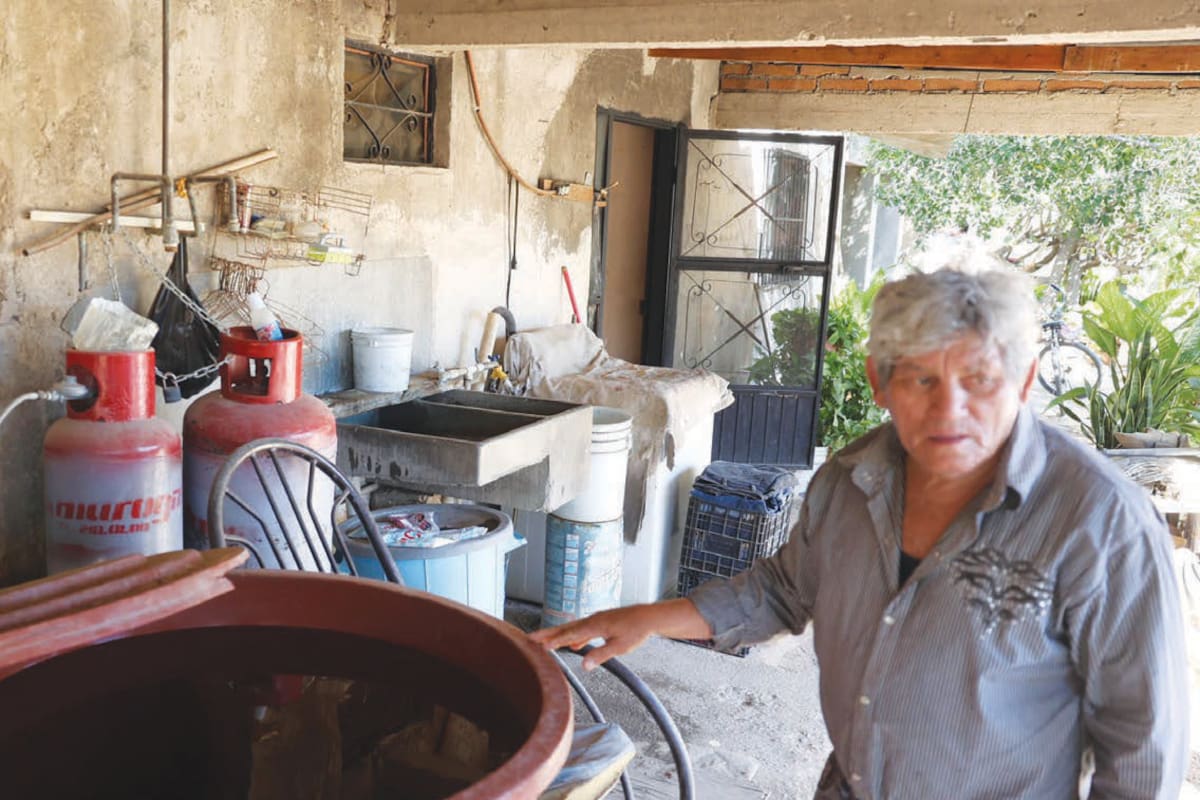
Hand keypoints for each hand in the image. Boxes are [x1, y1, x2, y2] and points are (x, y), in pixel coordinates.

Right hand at [528, 598, 710, 670]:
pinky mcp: (600, 623)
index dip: (552, 641)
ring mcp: (595, 620)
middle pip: (564, 628)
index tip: (537, 645)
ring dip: (557, 635)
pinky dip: (572, 636)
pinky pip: (581, 630)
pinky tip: (572, 645)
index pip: (568, 635)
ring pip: (571, 628)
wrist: (649, 617)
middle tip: (529, 639)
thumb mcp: (620, 647)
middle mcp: (591, 620)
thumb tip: (583, 666)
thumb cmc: (636, 631)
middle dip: (546, 634)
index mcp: (594, 625)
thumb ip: (600, 655)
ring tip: (544, 642)